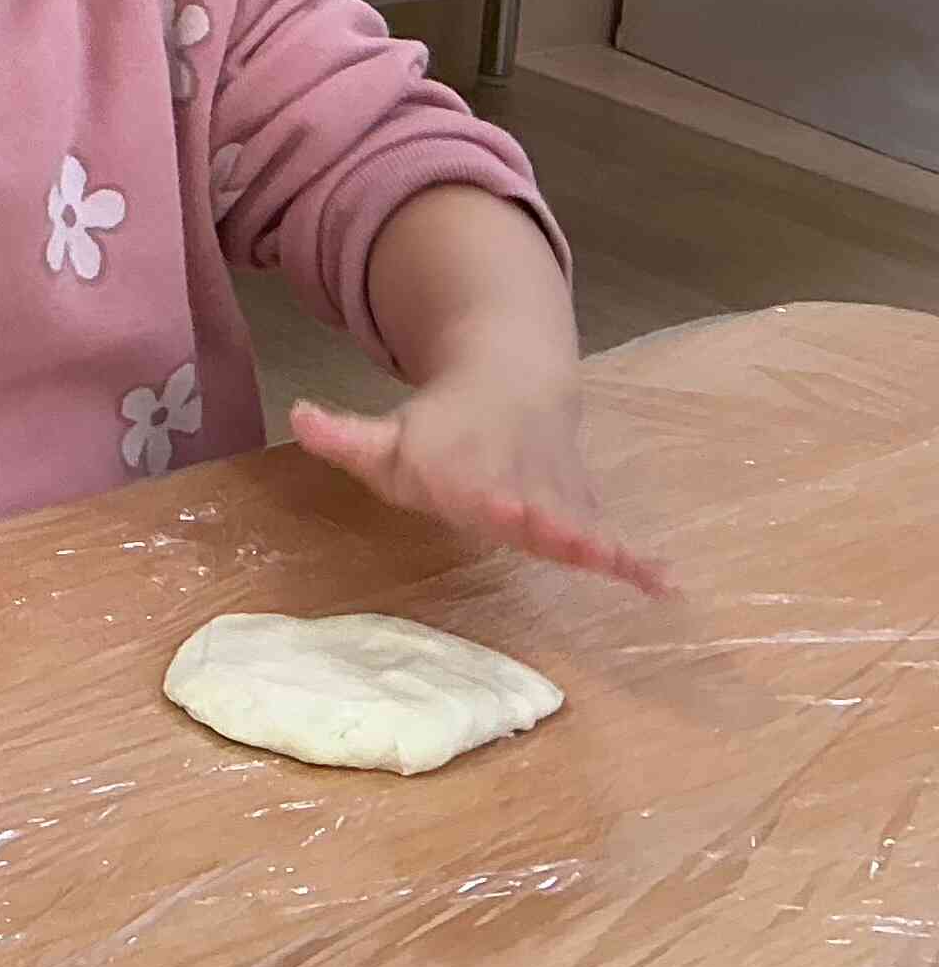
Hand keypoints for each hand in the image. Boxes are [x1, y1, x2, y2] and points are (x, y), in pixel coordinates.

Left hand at [292, 369, 674, 596]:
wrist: (512, 381)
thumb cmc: (438, 428)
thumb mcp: (385, 434)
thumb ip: (344, 436)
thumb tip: (297, 413)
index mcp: (459, 469)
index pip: (466, 484)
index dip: (479, 491)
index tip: (496, 503)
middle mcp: (512, 485)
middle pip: (524, 508)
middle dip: (531, 518)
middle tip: (539, 522)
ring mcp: (553, 498)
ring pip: (574, 522)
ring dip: (592, 541)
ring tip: (614, 560)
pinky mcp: (584, 510)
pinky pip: (615, 537)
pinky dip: (641, 560)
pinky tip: (670, 585)